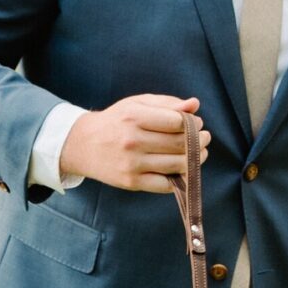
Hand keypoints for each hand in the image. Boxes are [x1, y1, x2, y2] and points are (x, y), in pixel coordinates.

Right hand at [59, 96, 210, 192]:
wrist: (83, 144)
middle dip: (199, 141)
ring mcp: (132, 164)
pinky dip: (180, 178)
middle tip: (204, 138)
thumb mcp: (137, 104)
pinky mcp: (132, 182)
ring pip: (177, 164)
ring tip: (200, 153)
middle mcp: (132, 141)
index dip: (193, 123)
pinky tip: (184, 169)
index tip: (197, 123)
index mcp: (134, 117)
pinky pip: (166, 184)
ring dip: (196, 159)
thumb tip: (195, 105)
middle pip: (180, 144)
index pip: (177, 122)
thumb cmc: (116, 121)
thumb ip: (167, 104)